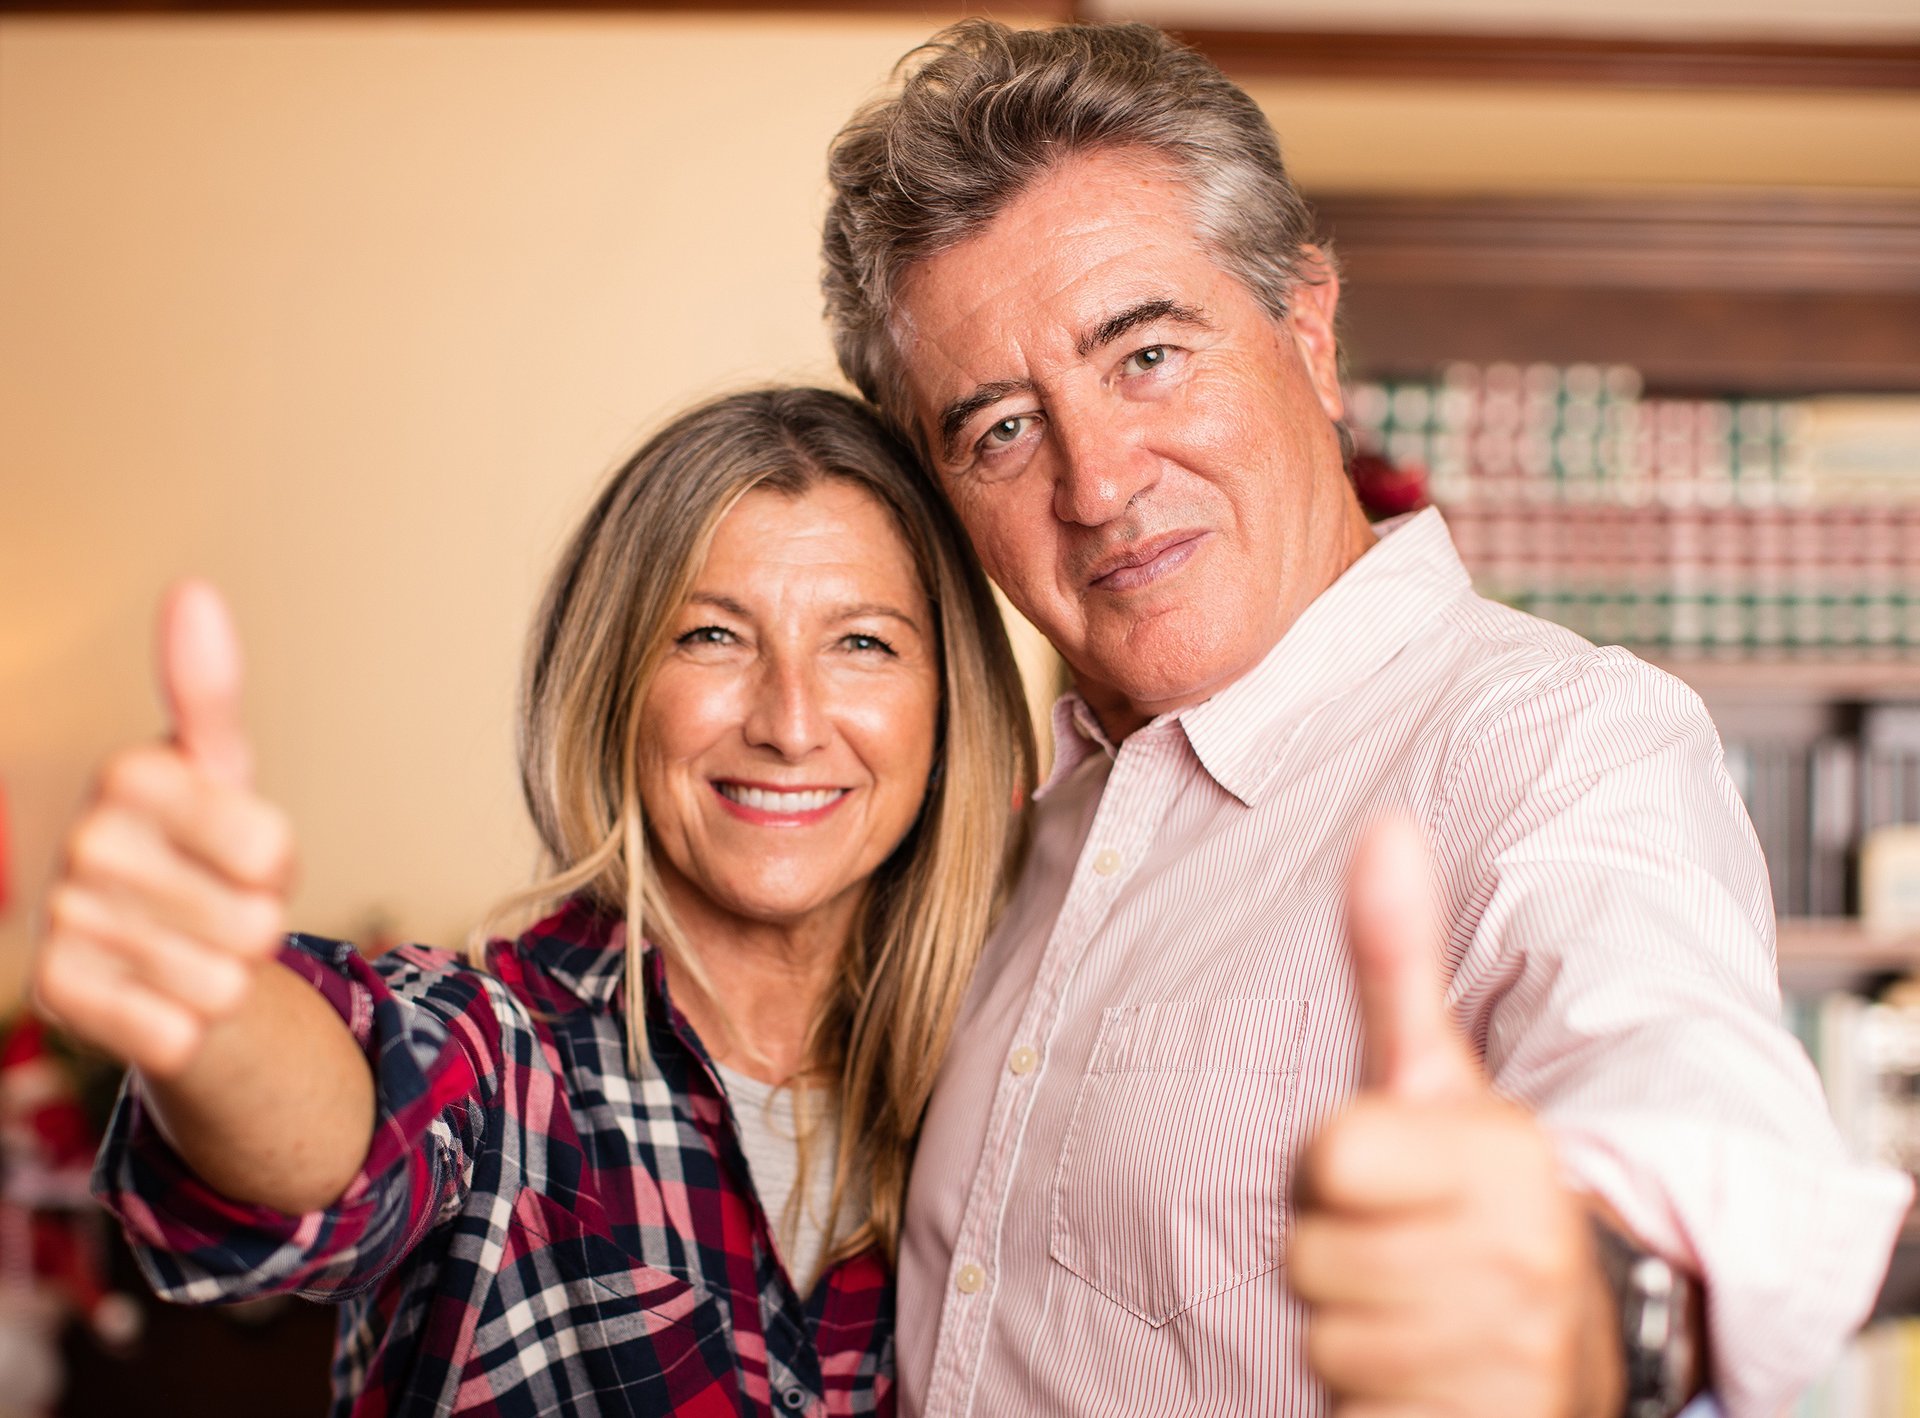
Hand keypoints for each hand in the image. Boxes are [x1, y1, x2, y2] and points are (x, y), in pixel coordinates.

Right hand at [33, 582, 295, 1078]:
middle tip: (217, 904)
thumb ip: (210, 692)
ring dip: (224, 972)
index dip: (278, 862)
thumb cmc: (204, 846)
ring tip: (191, 943)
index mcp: (133, 774)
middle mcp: (84, 841)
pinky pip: (178, 1032)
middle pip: (254, 918)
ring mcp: (64, 920)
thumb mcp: (222, 768)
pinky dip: (189, 1025)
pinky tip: (158, 993)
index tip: (245, 847)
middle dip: (256, 922)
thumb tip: (192, 591)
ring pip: (221, 979)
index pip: (270, 844)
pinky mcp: (57, 996)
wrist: (159, 945)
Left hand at [1288, 815, 1620, 1417]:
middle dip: (1339, 1252)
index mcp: (1505, 1157)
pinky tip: (1424, 1370)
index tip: (1390, 1169)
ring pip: (1326, 1338)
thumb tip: (1383, 830)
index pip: (1329, 1153)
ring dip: (1354, 1328)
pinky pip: (1356, 1409)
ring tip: (1417, 1304)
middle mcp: (1520, 1258)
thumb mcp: (1441, 1075)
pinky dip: (1374, 1398)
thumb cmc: (1486, 1195)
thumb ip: (1398, 960)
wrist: (1582, 1337)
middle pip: (1311, 1254)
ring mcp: (1509, 1358)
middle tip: (1404, 1242)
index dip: (1335, 1165)